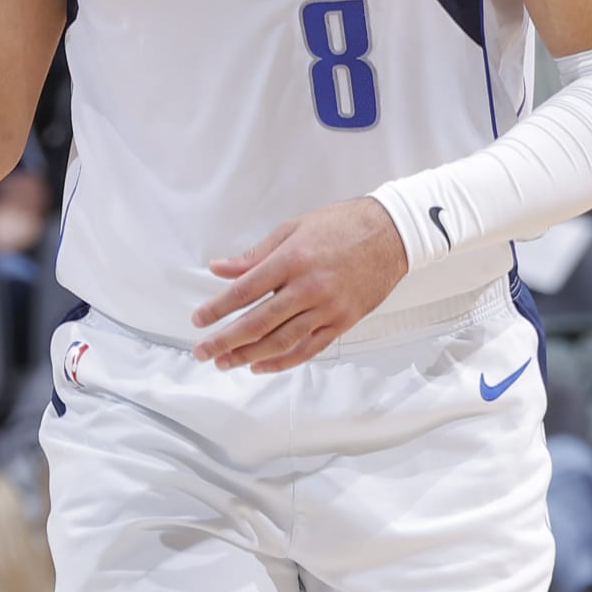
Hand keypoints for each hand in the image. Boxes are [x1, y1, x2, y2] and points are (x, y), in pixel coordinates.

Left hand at [192, 197, 407, 370]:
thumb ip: (255, 255)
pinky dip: (283, 361)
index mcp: (293, 259)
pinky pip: (308, 348)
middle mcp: (309, 287)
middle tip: (203, 351)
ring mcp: (328, 308)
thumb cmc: (343, 226)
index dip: (218, 308)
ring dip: (249, 356)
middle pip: (258, 322)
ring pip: (281, 341)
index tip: (199, 320)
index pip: (245, 290)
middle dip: (226, 340)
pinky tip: (261, 365)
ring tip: (225, 362)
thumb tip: (220, 268)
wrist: (392, 233)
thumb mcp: (293, 228)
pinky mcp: (343, 321)